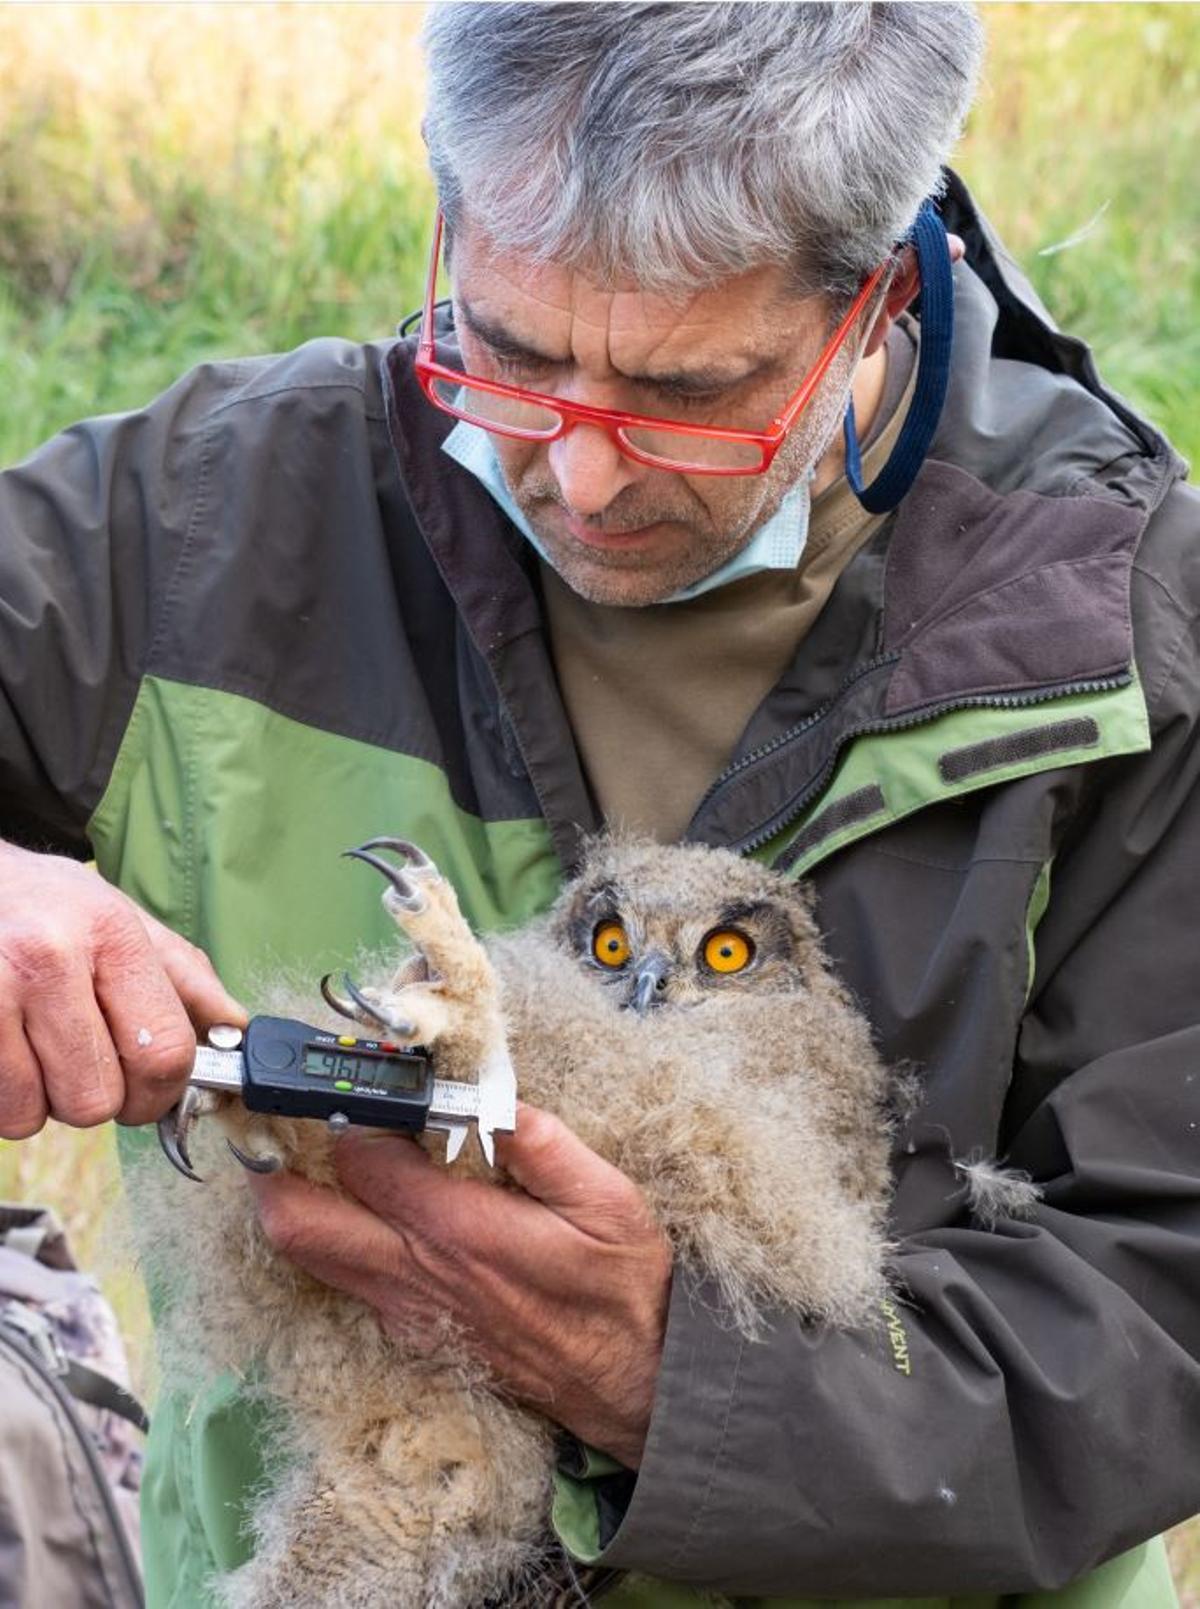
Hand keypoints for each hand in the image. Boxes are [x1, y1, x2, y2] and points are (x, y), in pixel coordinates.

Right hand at [0, 840, 246, 1135]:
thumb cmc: (47, 904)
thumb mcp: (122, 918)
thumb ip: (183, 977)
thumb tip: (234, 1028)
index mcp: (111, 934)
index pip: (163, 1052)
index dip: (163, 1093)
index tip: (152, 1093)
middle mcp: (50, 959)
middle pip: (98, 1098)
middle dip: (97, 1096)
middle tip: (83, 1061)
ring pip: (37, 1112)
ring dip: (43, 1099)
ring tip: (37, 1047)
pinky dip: (5, 1097)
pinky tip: (8, 1050)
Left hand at [249, 1104, 672, 1467]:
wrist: (633, 1386)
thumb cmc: (624, 1288)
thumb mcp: (609, 1202)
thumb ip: (547, 1148)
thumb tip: (497, 1099)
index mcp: (460, 1232)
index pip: (361, 1158)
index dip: (348, 1110)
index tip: (357, 1081)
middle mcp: (416, 1274)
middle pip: (298, 1221)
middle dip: (272, 1164)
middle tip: (281, 1118)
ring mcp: (404, 1310)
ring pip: (310, 1255)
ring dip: (293, 1200)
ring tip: (309, 1150)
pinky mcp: (410, 1332)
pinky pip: (346, 1279)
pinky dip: (334, 1236)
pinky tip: (363, 1204)